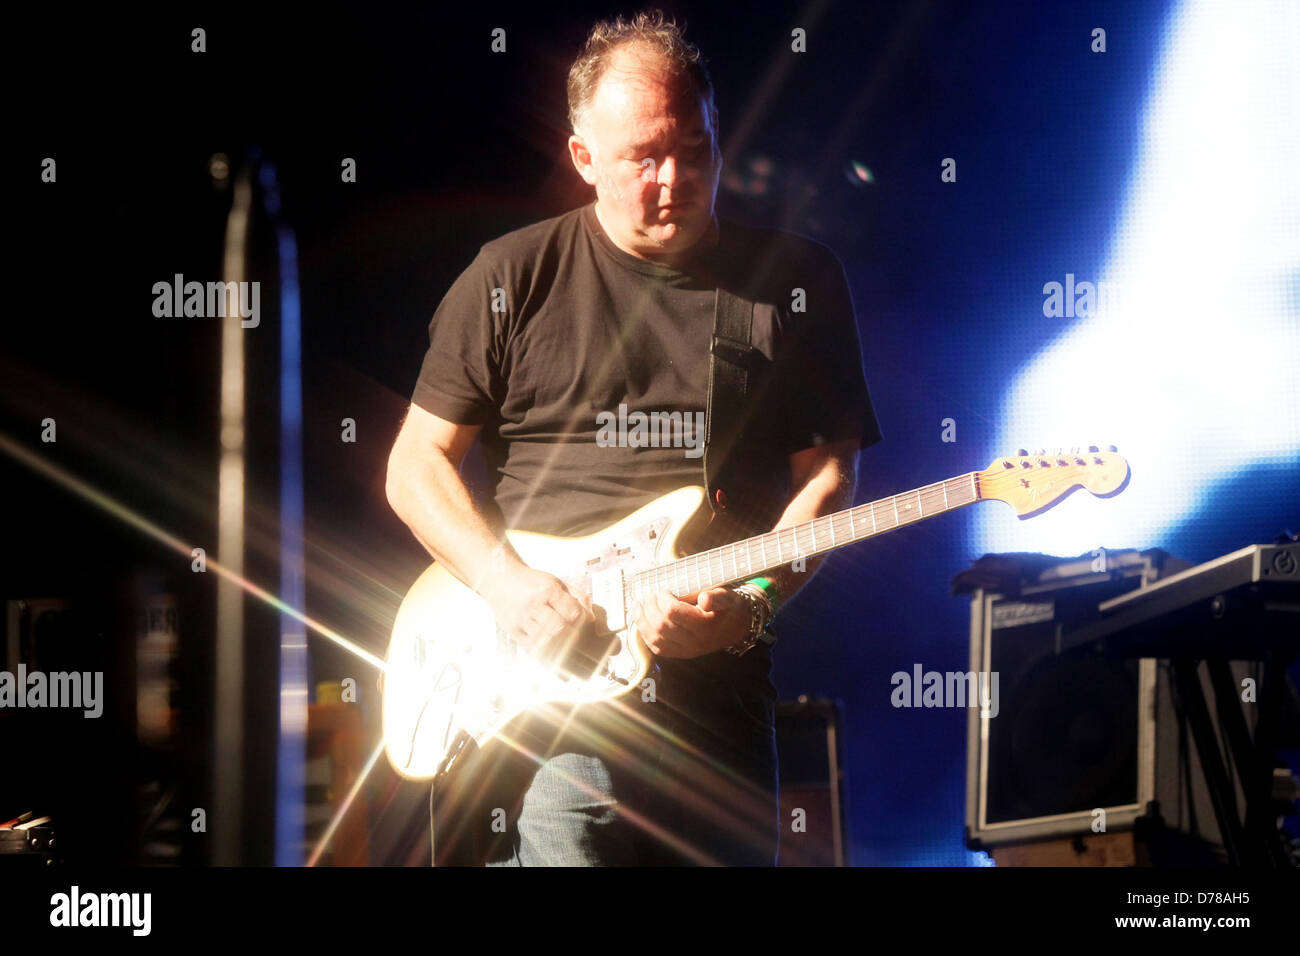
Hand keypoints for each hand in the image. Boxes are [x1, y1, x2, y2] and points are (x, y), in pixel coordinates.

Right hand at [480, 565, 593, 652]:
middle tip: (578, 640)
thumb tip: (592, 618)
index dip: (581, 621)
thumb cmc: (530, 581)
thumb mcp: (556, 581)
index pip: (572, 611)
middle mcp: (534, 604)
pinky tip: (554, 657)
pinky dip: (546, 655)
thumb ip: (577, 596)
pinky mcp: (513, 630)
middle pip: (559, 628)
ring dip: (559, 647)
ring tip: (568, 650)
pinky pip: (532, 648)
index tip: (583, 624)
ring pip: (546, 640)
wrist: (499, 579)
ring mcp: (522, 619)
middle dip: (571, 636)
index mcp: (548, 589)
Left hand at [634, 587, 751, 658]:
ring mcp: (687, 650)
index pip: (673, 613)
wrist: (738, 627)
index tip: (663, 589)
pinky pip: (658, 648)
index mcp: (704, 626)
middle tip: (648, 595)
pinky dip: (645, 635)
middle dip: (649, 607)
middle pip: (661, 625)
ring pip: (655, 639)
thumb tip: (704, 599)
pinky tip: (642, 622)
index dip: (662, 599)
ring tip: (638, 606)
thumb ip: (717, 597)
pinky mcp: (681, 654)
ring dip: (642, 621)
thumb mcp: (728, 597)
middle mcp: (694, 642)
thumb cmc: (730, 608)